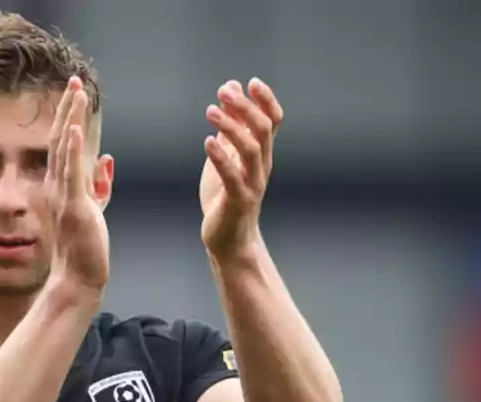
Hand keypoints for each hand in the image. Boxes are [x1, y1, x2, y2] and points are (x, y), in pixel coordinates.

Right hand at [46, 76, 108, 294]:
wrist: (77, 279)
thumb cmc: (84, 249)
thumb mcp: (91, 209)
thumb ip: (96, 185)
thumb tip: (105, 160)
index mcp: (61, 187)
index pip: (62, 145)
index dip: (68, 117)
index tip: (75, 92)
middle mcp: (56, 188)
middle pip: (59, 139)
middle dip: (68, 109)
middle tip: (76, 81)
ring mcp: (63, 197)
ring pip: (63, 151)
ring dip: (69, 120)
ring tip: (76, 94)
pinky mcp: (73, 209)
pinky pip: (70, 175)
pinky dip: (70, 151)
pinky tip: (72, 130)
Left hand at [200, 78, 283, 260]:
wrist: (229, 240)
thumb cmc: (226, 197)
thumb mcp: (228, 156)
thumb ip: (231, 127)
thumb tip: (231, 89)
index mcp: (261, 155)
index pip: (273, 122)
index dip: (267, 101)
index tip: (252, 82)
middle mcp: (261, 167)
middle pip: (262, 130)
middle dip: (244, 107)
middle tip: (223, 91)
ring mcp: (252, 184)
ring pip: (250, 150)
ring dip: (231, 127)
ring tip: (211, 111)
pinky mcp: (237, 201)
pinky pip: (232, 176)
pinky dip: (220, 158)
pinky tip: (207, 142)